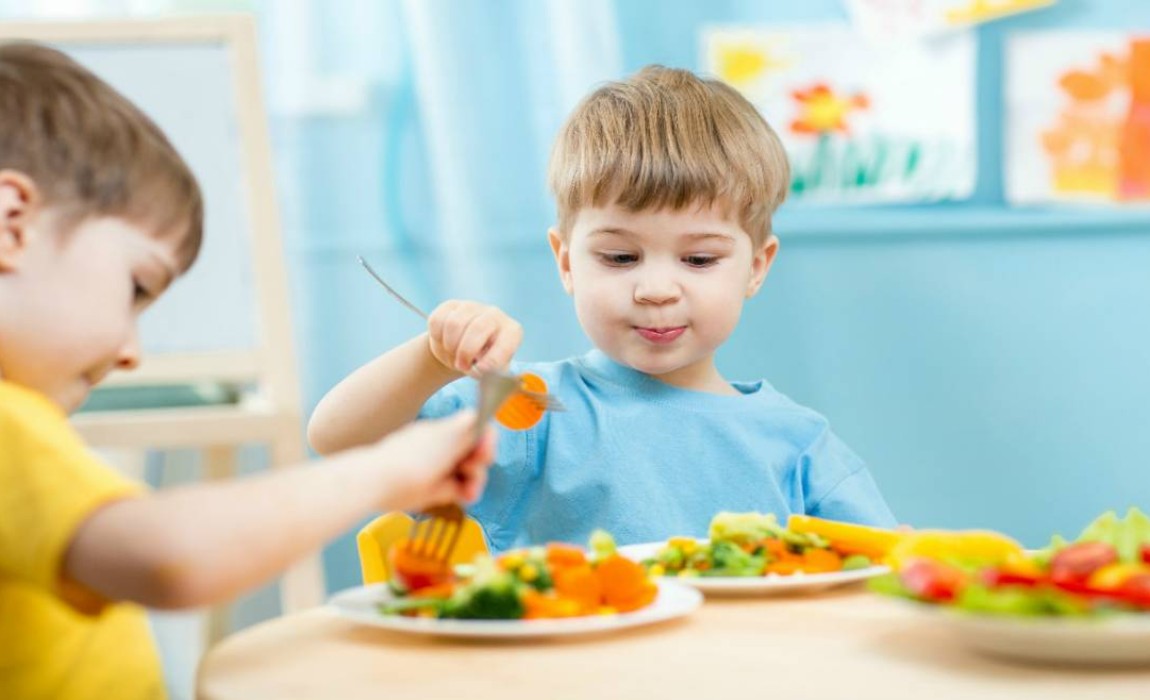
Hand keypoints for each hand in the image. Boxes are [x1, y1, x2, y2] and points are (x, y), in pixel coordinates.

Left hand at [370, 410, 496, 510]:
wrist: (374, 482)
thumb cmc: (412, 460)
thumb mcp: (447, 439)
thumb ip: (469, 428)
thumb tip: (483, 417)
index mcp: (446, 432)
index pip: (476, 432)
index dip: (486, 443)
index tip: (483, 455)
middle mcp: (442, 448)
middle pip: (473, 456)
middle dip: (478, 468)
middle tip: (471, 476)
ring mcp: (436, 468)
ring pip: (465, 475)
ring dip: (472, 483)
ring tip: (467, 493)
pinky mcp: (430, 488)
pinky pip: (453, 488)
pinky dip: (460, 492)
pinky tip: (459, 497)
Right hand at [426, 300, 522, 375]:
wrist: (462, 350)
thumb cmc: (481, 361)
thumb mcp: (491, 371)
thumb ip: (489, 373)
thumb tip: (480, 370)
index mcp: (511, 331)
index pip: (506, 342)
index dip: (493, 358)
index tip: (481, 370)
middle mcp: (494, 314)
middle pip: (478, 328)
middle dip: (466, 351)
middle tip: (461, 365)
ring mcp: (472, 307)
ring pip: (455, 324)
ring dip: (450, 346)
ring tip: (453, 354)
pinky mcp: (451, 306)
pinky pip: (438, 320)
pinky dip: (437, 337)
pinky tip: (444, 342)